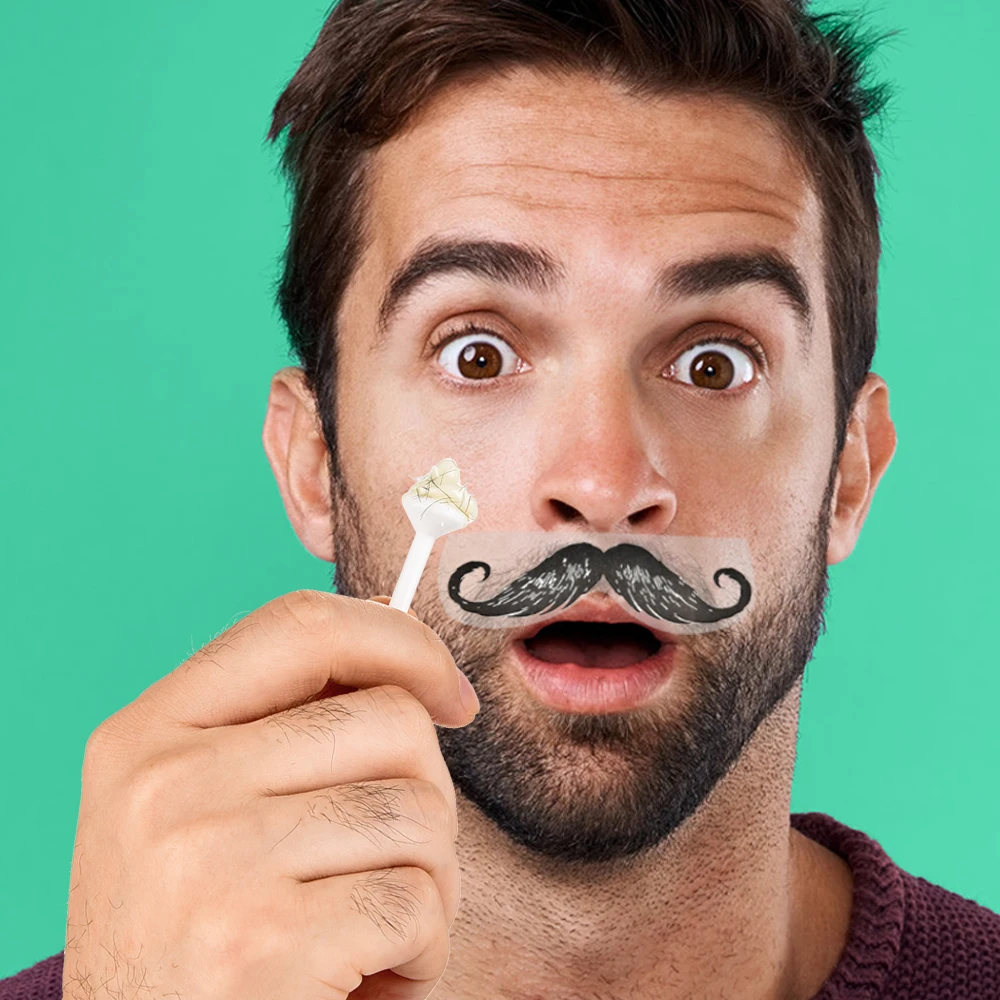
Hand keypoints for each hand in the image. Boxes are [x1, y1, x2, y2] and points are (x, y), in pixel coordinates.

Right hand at [63, 590, 478, 999]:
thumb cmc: (194, 939)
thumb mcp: (192, 812)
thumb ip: (276, 730)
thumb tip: (409, 660)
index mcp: (148, 732)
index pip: (302, 625)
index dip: (399, 641)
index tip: (450, 694)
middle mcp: (166, 782)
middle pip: (391, 721)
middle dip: (427, 796)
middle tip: (390, 866)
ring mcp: (208, 858)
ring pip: (419, 812)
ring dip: (429, 883)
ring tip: (368, 932)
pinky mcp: (259, 942)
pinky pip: (416, 902)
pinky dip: (423, 950)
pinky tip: (367, 981)